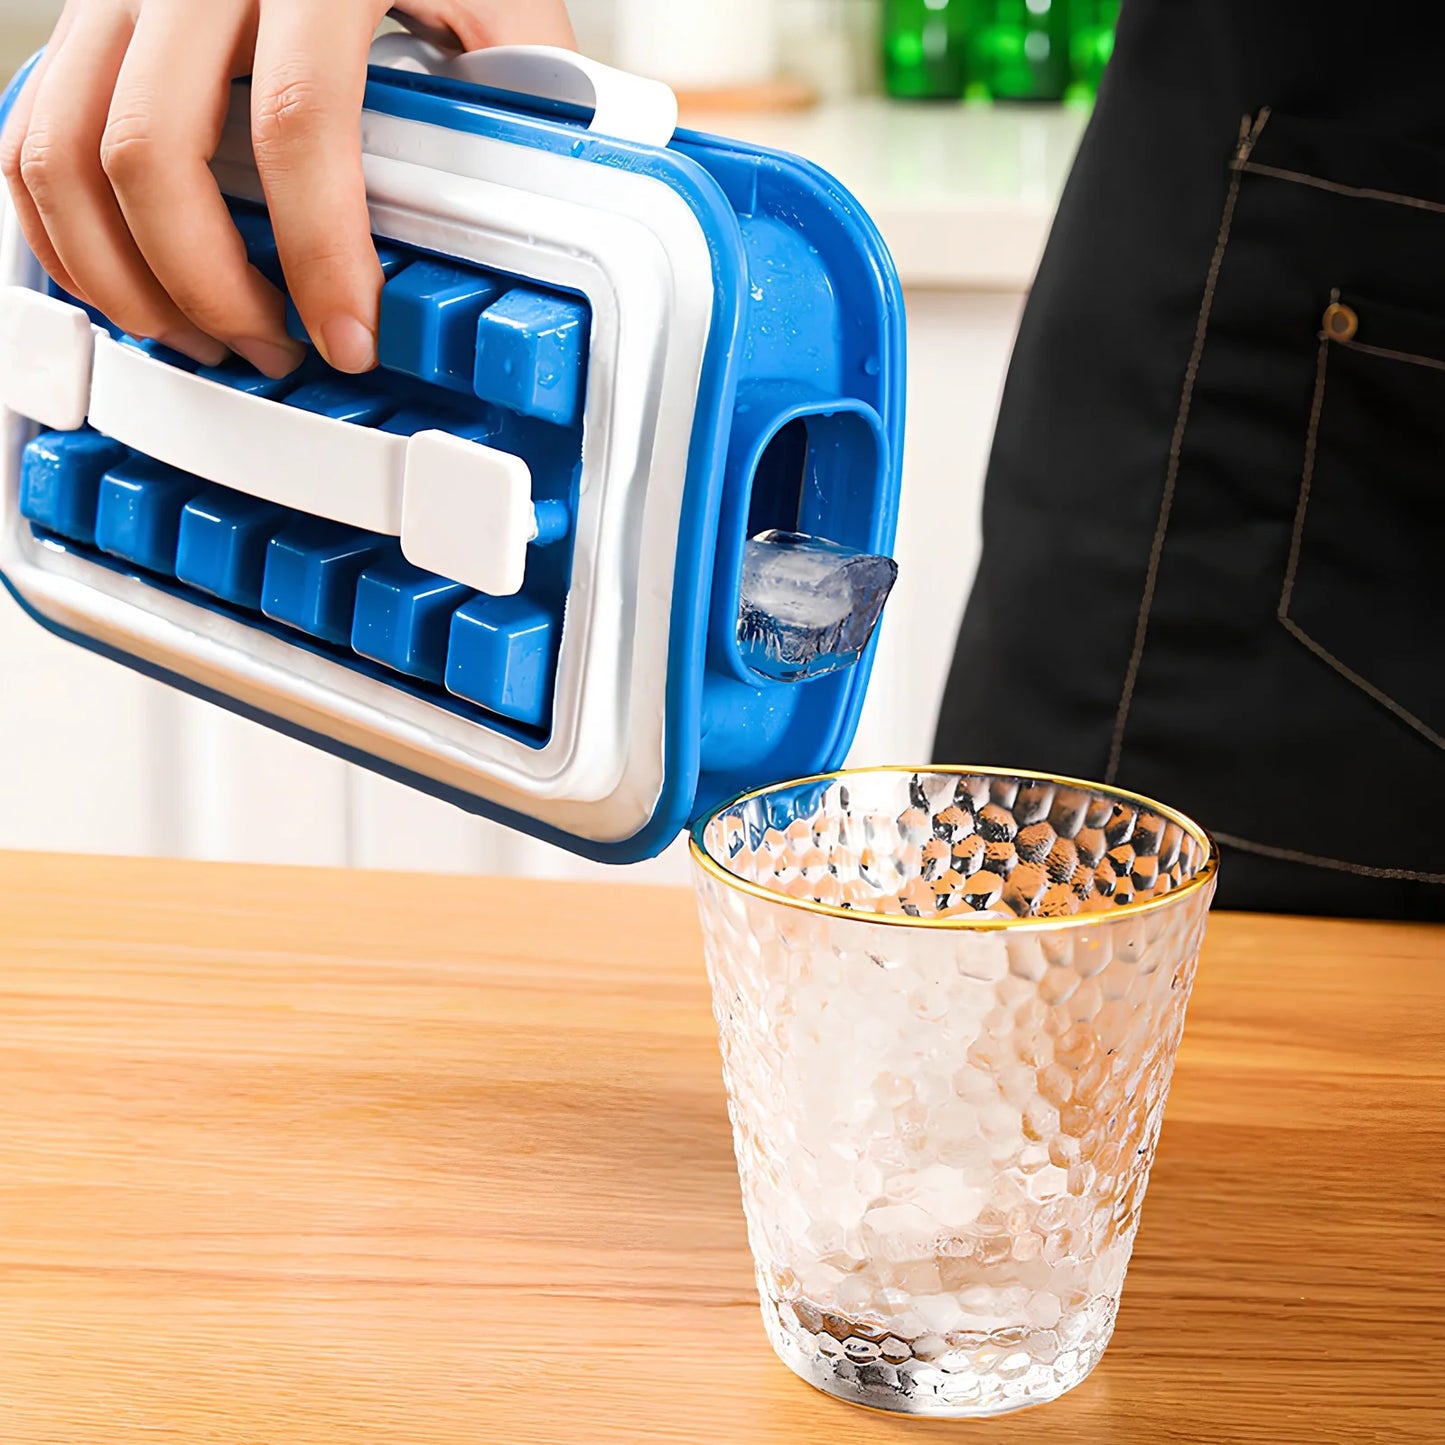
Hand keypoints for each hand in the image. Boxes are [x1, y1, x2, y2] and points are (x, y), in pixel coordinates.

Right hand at [0, 1, 574, 376]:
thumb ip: (521, 72)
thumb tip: (557, 182)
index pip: (298, 125)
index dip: (320, 254)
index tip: (350, 338)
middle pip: (152, 155)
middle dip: (209, 290)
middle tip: (274, 349)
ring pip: (62, 153)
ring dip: (126, 277)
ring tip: (206, 336)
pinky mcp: (82, 14)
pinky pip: (31, 132)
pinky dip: (63, 230)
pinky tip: (132, 284)